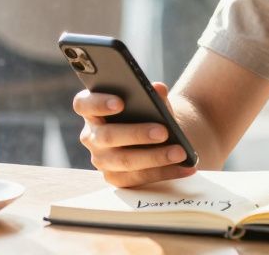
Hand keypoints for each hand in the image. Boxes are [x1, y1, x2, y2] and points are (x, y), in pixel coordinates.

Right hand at [74, 82, 196, 187]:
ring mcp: (102, 159)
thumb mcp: (151, 100)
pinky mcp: (116, 178)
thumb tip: (158, 89)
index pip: (83, 104)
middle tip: (163, 131)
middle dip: (136, 134)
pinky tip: (185, 167)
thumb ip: (153, 93)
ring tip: (180, 152)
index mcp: (92, 110)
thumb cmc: (148, 112)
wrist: (160, 134)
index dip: (98, 103)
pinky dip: (165, 172)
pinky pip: (139, 178)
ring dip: (155, 157)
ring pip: (124, 161)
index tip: (120, 103)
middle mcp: (91, 136)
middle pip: (107, 136)